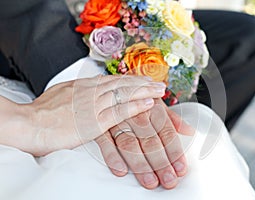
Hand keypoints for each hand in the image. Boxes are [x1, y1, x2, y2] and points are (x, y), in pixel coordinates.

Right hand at [0, 75, 165, 155]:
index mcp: (83, 86)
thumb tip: (86, 90)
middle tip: (159, 83)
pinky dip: (136, 106)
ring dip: (145, 92)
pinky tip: (149, 104)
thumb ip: (77, 92)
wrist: (29, 124)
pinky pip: (120, 111)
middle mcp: (91, 91)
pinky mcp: (95, 122)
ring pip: (125, 94)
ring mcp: (94, 105)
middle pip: (123, 84)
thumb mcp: (61, 95)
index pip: (112, 80)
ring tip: (160, 91)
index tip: (142, 80)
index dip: (130, 80)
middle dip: (143, 83)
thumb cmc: (41, 113)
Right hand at [95, 99, 194, 188]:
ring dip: (140, 164)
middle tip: (168, 181)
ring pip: (130, 143)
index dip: (174, 152)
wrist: (109, 85)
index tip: (181, 169)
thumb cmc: (137, 96)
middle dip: (161, 163)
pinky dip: (112, 156)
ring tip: (149, 181)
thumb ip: (172, 119)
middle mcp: (137, 115)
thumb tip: (190, 131)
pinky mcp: (101, 126)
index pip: (167, 133)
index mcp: (153, 109)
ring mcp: (118, 120)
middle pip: (150, 141)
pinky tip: (121, 170)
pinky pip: (105, 141)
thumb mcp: (156, 103)